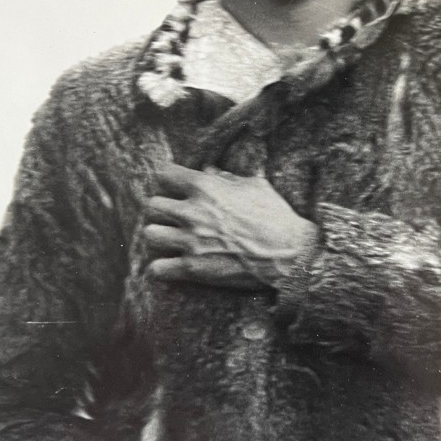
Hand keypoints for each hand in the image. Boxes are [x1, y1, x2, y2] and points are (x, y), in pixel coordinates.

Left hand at [143, 164, 317, 287]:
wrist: (290, 254)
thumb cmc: (276, 216)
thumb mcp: (255, 186)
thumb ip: (227, 177)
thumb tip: (208, 171)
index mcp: (205, 187)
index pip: (163, 174)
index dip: (169, 180)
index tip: (176, 187)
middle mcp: (192, 212)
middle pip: (151, 205)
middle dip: (162, 210)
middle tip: (175, 217)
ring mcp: (190, 242)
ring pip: (150, 234)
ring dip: (160, 236)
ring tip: (171, 240)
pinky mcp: (193, 269)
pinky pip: (157, 269)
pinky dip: (162, 268)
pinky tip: (171, 265)